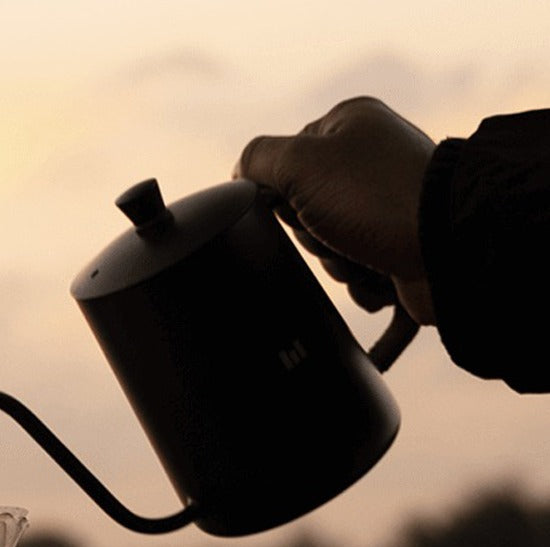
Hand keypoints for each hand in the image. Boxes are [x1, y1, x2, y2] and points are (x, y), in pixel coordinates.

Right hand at [235, 96, 436, 323]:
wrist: (447, 246)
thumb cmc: (375, 199)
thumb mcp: (301, 163)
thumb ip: (257, 159)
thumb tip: (239, 173)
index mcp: (348, 125)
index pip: (282, 164)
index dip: (281, 194)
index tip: (300, 203)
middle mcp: (369, 159)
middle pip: (303, 212)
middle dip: (313, 237)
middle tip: (336, 231)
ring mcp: (386, 203)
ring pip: (327, 247)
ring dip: (337, 263)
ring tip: (364, 254)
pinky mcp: (398, 244)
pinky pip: (357, 272)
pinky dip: (361, 282)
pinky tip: (379, 273)